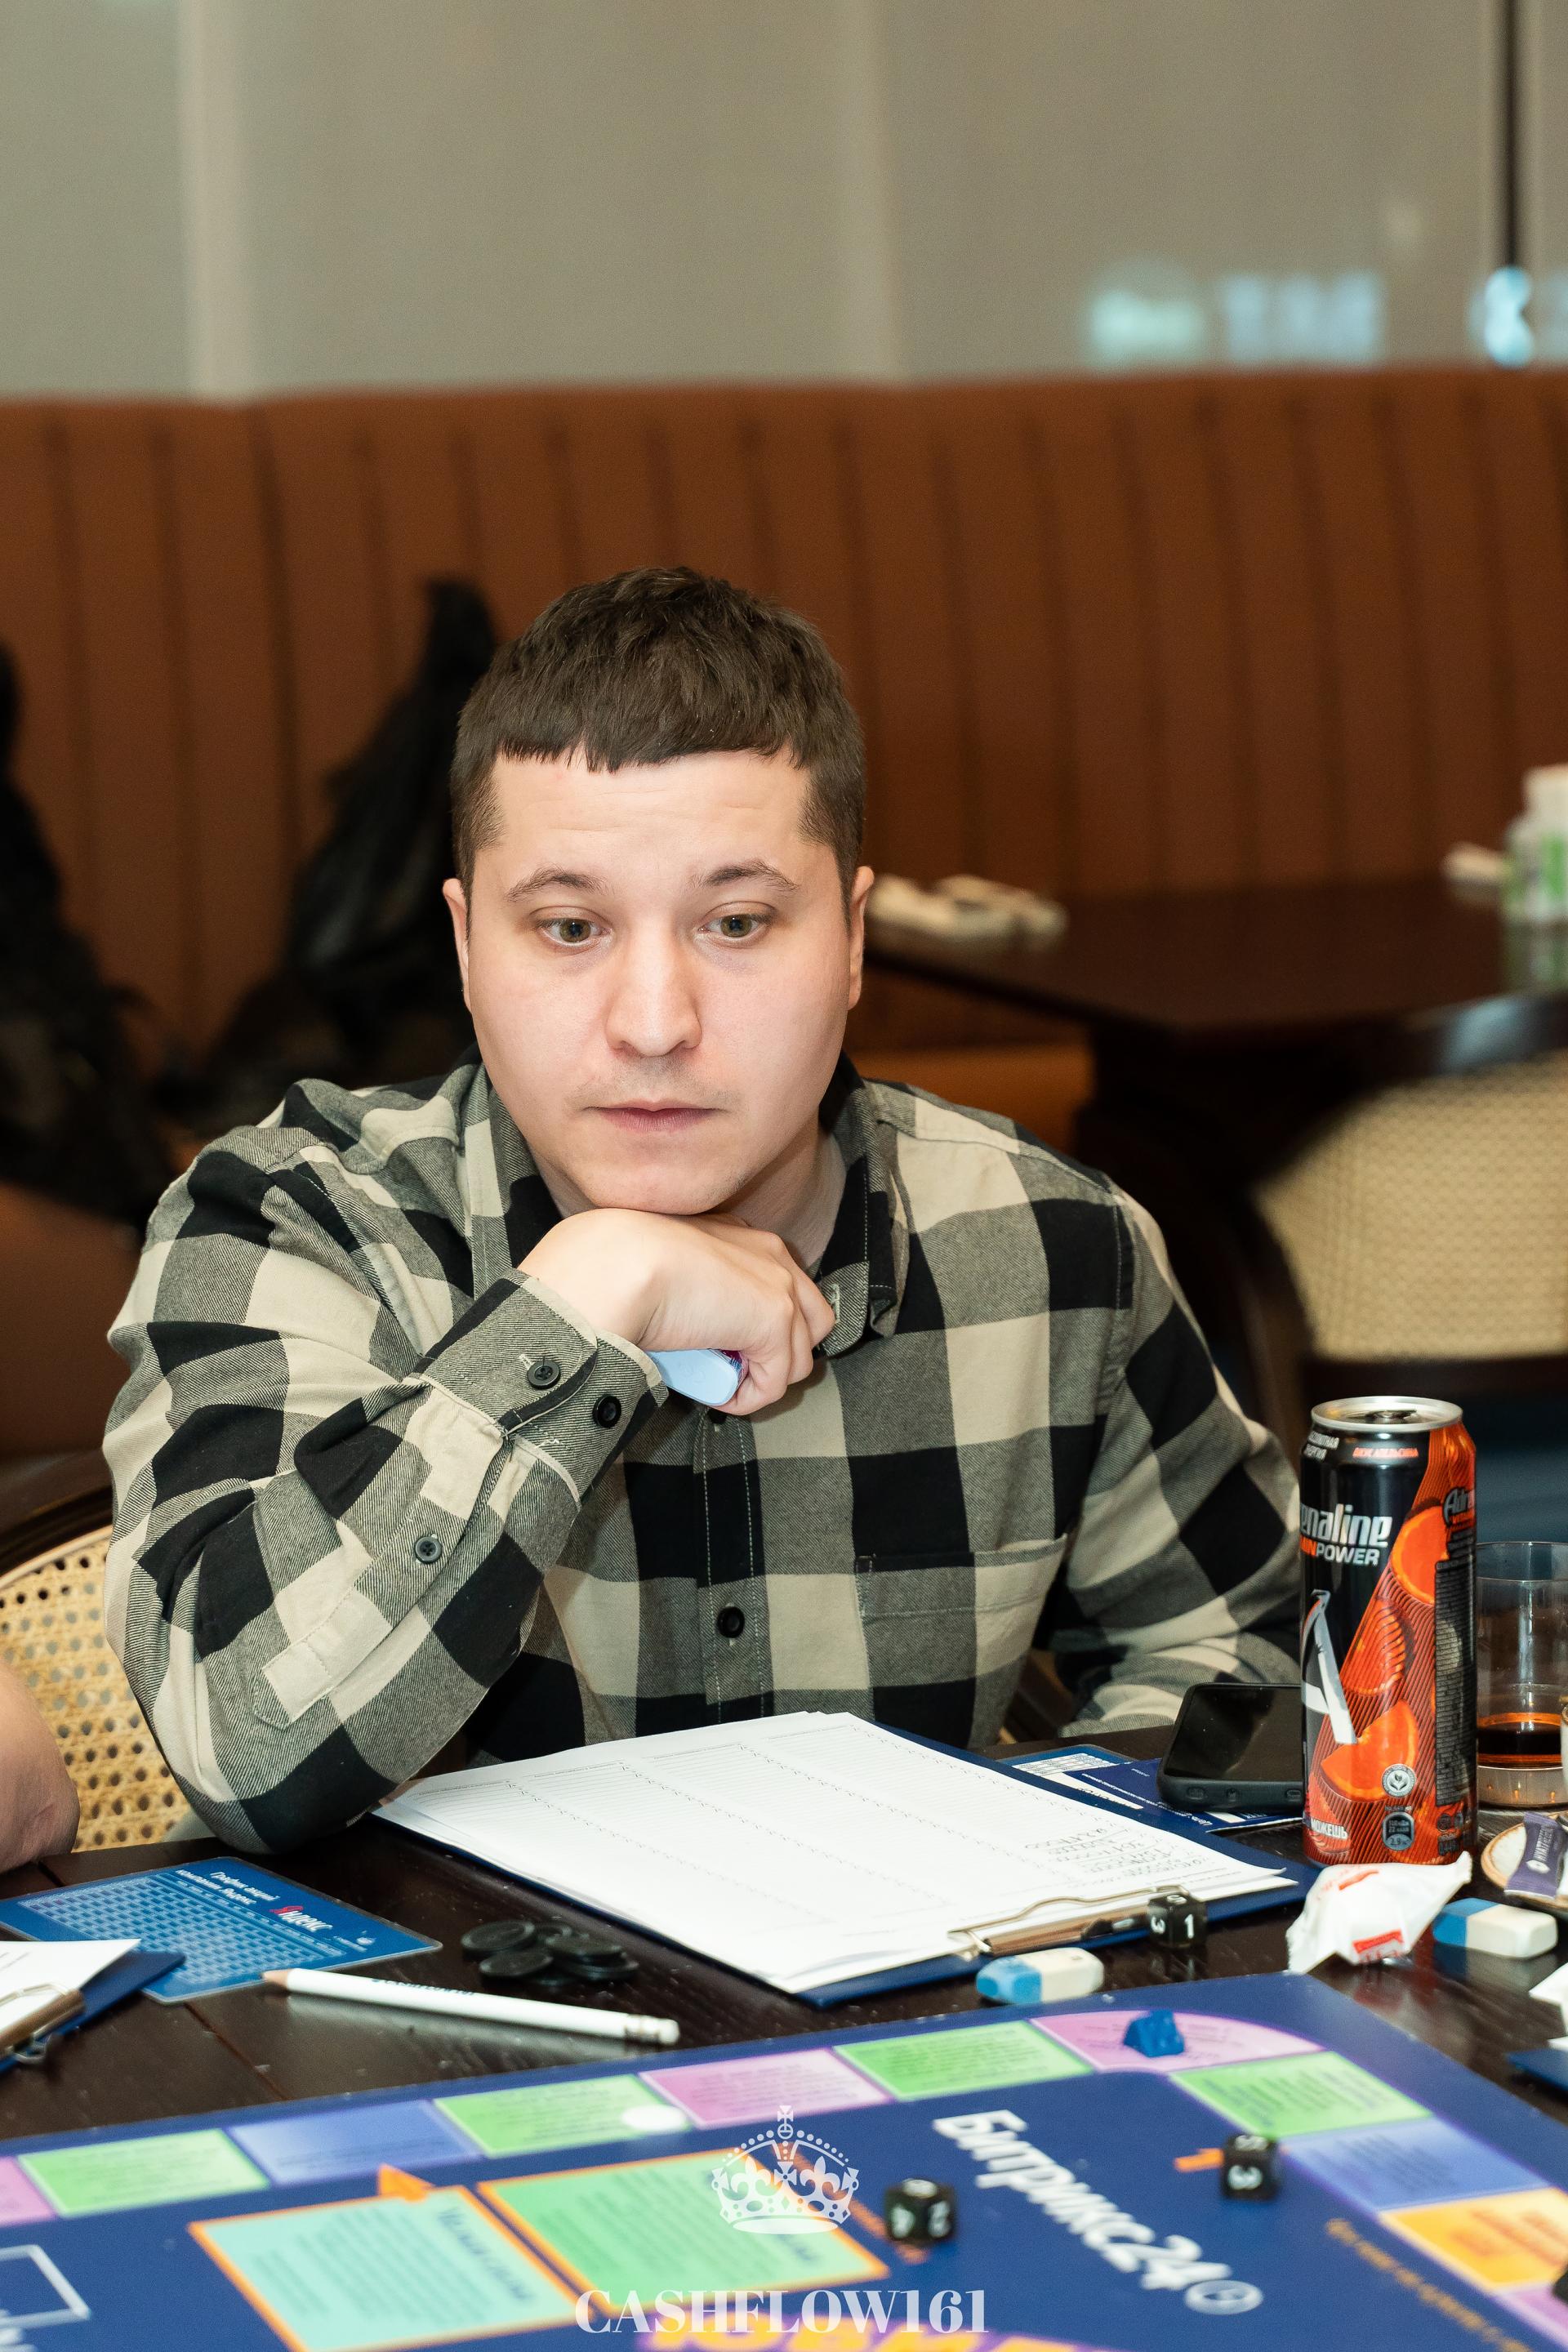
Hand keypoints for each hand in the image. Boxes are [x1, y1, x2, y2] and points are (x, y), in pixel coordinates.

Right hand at [519, 1210, 834, 1413]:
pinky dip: (746, 1397)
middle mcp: (770, 1254)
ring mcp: (778, 1287)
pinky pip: (775, 1382)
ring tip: (718, 1380)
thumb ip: (682, 1280)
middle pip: (808, 1318)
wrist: (617, 1265)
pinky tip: (717, 1394)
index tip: (723, 1344)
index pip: (776, 1283)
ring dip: (761, 1377)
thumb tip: (676, 1315)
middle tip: (732, 1365)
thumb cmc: (615, 1263)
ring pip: (797, 1355)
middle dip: (778, 1350)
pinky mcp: (774, 1322)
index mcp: (741, 1234)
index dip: (756, 1322)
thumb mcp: (659, 1262)